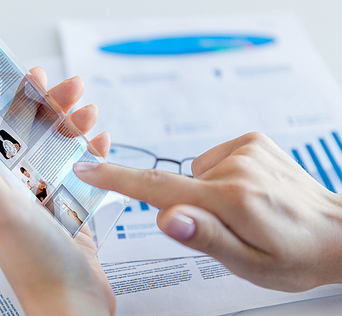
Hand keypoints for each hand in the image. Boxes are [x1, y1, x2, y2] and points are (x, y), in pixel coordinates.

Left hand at [0, 67, 114, 315]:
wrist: (72, 307)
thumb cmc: (34, 262)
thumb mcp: (0, 205)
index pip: (2, 130)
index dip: (18, 99)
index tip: (36, 75)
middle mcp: (18, 191)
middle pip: (35, 137)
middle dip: (55, 108)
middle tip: (76, 88)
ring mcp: (47, 202)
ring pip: (60, 153)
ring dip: (76, 129)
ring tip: (93, 113)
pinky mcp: (72, 214)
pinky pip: (82, 176)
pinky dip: (92, 156)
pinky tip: (103, 143)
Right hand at [74, 132, 341, 291]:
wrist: (336, 232)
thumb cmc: (294, 254)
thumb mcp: (248, 263)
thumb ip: (204, 237)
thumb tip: (165, 215)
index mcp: (229, 201)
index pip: (157, 188)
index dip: (116, 179)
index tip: (87, 168)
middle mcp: (235, 168)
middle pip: (179, 186)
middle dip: (189, 207)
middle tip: (229, 228)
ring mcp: (245, 150)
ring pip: (198, 173)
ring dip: (210, 192)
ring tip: (245, 210)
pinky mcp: (252, 140)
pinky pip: (215, 159)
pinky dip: (222, 175)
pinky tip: (250, 190)